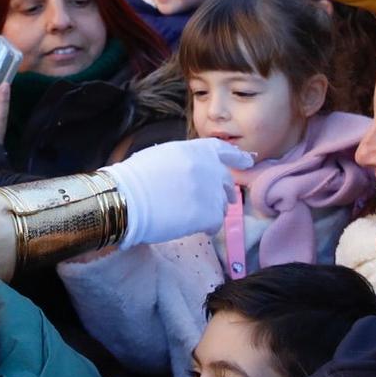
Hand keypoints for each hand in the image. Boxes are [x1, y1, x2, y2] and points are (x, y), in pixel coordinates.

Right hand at [102, 138, 256, 249]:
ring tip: (188, 215)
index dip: (236, 156)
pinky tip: (190, 226)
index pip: (223, 150)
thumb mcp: (162, 156)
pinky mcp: (210, 214)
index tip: (248, 161)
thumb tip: (194, 171)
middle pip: (226, 181)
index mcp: (195, 150)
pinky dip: (206, 227)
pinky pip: (216, 223)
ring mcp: (211, 191)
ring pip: (222, 204)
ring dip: (211, 210)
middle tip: (217, 200)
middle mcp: (209, 167)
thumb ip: (185, 160)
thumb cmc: (135, 178)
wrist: (127, 200)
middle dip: (223, 191)